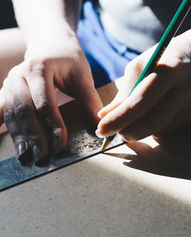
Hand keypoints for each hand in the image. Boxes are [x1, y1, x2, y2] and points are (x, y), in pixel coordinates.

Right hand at [0, 35, 101, 163]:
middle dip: (33, 135)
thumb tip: (99, 126)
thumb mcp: (83, 75)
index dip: (53, 125)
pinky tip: (11, 145)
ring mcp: (9, 83)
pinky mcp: (6, 91)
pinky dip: (7, 129)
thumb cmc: (69, 60)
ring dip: (19, 136)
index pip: (45, 102)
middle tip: (42, 156)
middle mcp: (19, 74)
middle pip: (24, 110)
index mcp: (39, 67)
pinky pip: (3, 112)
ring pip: (11, 113)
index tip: (61, 145)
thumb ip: (90, 100)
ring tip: (26, 156)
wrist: (50, 44)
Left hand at [96, 36, 190, 141]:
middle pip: (152, 123)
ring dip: (146, 127)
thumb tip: (104, 117)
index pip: (140, 102)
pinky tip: (167, 107)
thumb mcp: (143, 65)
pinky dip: (162, 124)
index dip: (119, 119)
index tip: (101, 130)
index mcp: (171, 70)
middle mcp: (188, 89)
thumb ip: (125, 91)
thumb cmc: (166, 59)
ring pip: (162, 129)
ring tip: (147, 110)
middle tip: (117, 132)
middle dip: (129, 131)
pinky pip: (174, 129)